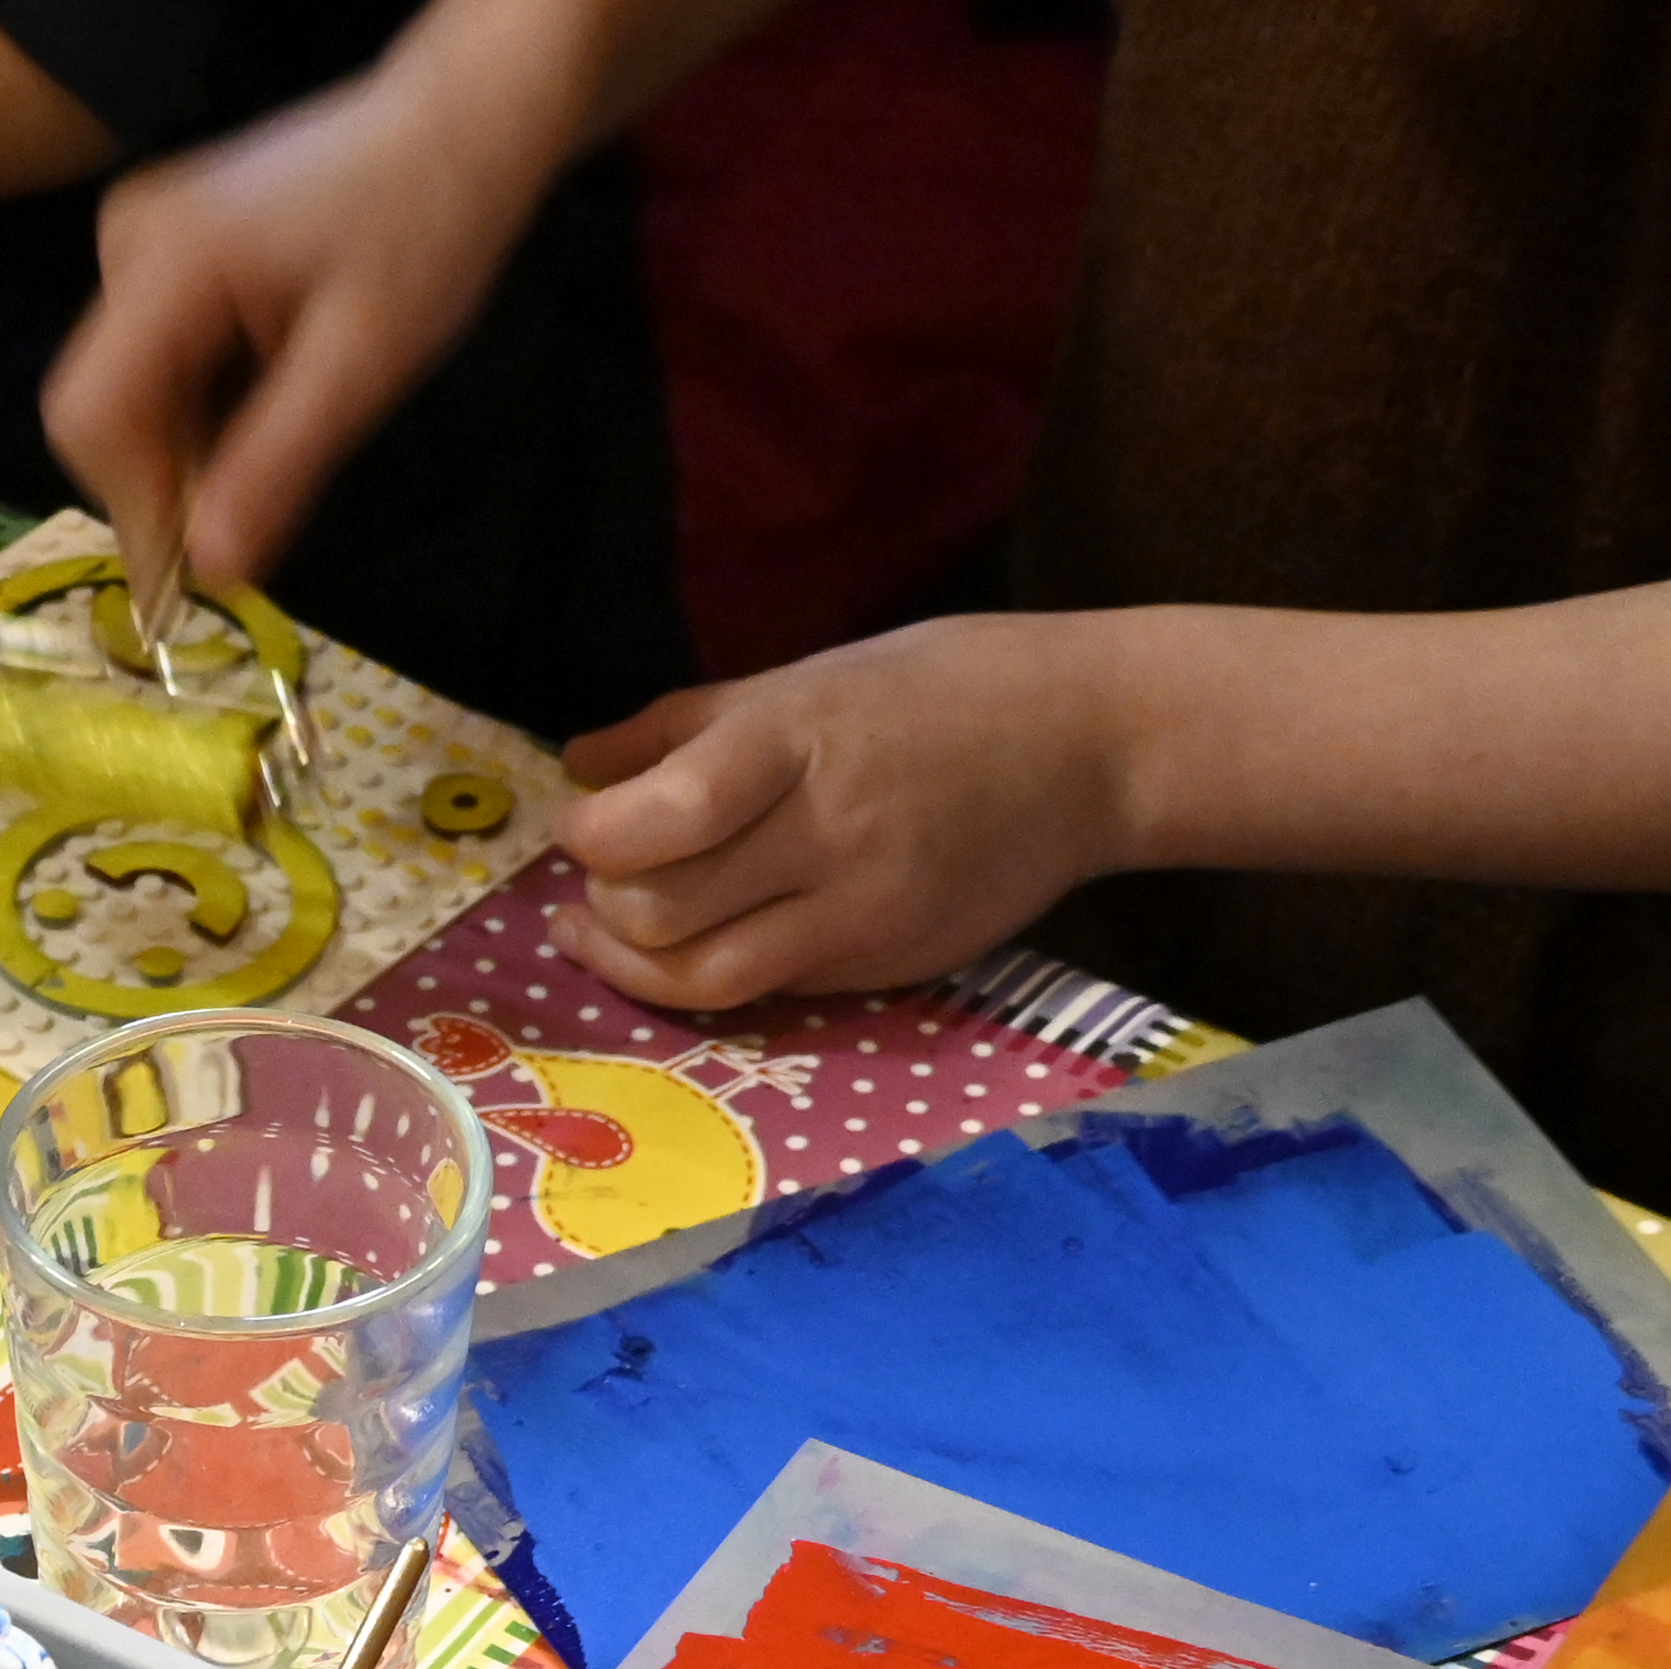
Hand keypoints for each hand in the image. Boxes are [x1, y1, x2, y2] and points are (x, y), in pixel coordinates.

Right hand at [42, 46, 563, 606]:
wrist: (458, 120)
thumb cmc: (428, 226)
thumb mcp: (366, 362)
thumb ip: (277, 465)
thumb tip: (209, 571)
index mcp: (167, 261)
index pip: (90, 417)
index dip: (135, 505)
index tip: (203, 568)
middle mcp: (127, 245)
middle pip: (102, 412)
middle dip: (172, 476)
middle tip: (268, 505)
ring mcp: (137, 242)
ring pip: (130, 395)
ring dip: (195, 441)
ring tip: (292, 422)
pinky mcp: (160, 250)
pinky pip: (155, 362)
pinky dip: (205, 403)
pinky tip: (275, 388)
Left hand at [549, 610, 1152, 1010]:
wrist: (1091, 746)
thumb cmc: (942, 690)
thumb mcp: (810, 675)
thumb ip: (683, 725)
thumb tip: (579, 766)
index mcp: (798, 743)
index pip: (658, 821)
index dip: (592, 835)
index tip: (583, 821)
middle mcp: (827, 839)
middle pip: (660, 915)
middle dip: (603, 903)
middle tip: (602, 876)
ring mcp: (861, 916)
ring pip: (702, 981)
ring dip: (636, 963)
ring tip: (618, 928)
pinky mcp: (886, 968)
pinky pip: (767, 990)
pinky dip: (711, 973)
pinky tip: (705, 935)